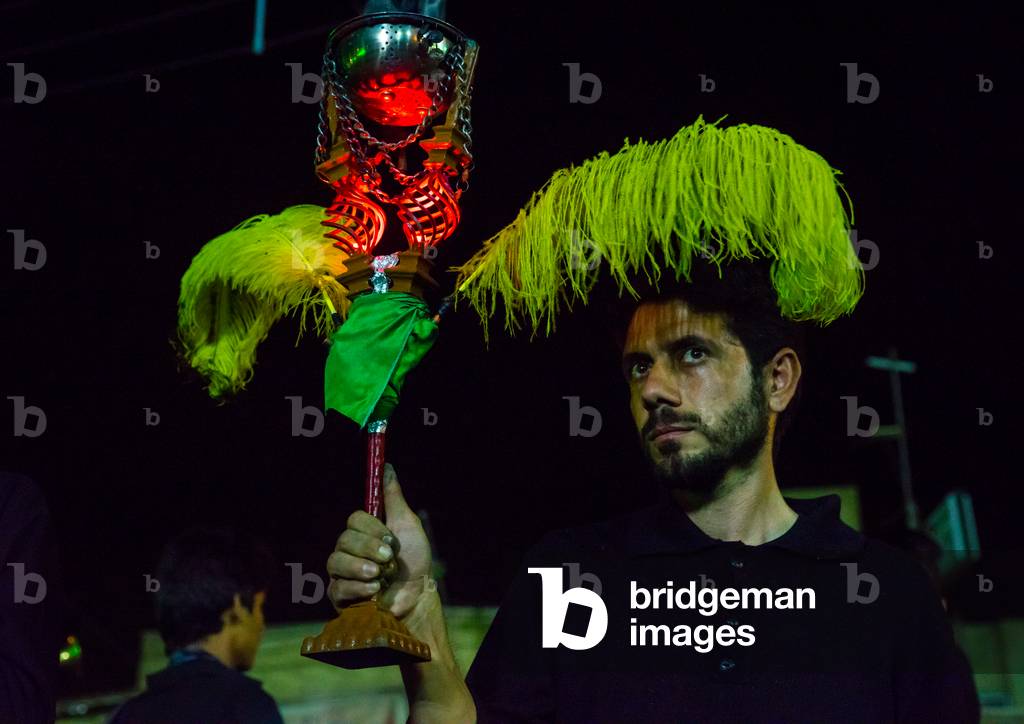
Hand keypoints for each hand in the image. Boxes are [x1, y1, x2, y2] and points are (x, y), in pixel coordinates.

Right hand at [326, 463, 432, 619]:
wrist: (417, 596)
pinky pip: (337, 587)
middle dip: (369, 549)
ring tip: (380, 575)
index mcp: (364, 532)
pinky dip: (357, 587)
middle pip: (343, 539)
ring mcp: (342, 573)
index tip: (391, 539)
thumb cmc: (414, 561)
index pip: (354, 520)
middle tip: (388, 558)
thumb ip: (394, 498)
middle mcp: (349, 550)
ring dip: (361, 567)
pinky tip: (374, 590)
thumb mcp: (407, 524)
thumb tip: (387, 466)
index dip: (371, 528)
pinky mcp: (340, 596)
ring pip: (336, 561)